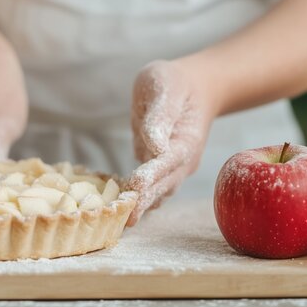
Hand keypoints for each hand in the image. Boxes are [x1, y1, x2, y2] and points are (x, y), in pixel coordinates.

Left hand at [126, 60, 218, 225]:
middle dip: (144, 202)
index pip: (167, 163)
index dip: (151, 176)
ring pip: (157, 192)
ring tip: (119, 222)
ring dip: (141, 206)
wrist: (189, 88)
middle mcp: (181, 161)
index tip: (135, 188)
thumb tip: (156, 145)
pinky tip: (117, 209)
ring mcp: (171, 168)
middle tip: (124, 220)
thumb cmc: (175, 84)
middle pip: (163, 186)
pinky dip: (136, 199)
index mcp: (185, 141)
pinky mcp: (157, 170)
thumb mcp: (165, 88)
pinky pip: (147, 188)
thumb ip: (160, 116)